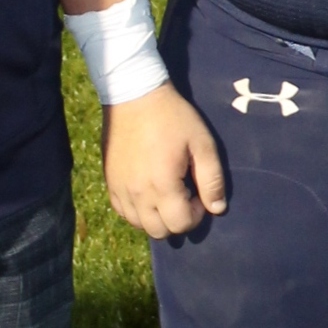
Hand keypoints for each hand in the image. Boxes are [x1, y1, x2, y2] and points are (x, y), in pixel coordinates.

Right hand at [103, 84, 227, 237]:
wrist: (134, 95)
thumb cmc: (173, 117)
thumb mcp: (202, 143)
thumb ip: (212, 179)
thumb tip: (218, 209)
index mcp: (162, 185)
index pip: (181, 224)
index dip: (197, 214)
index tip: (198, 192)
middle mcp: (138, 194)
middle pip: (160, 231)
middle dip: (177, 219)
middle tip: (184, 194)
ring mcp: (120, 189)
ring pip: (139, 225)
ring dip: (157, 218)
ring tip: (166, 193)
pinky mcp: (110, 182)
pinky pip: (123, 212)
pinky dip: (138, 211)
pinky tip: (148, 192)